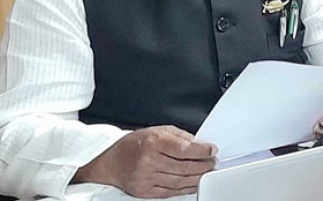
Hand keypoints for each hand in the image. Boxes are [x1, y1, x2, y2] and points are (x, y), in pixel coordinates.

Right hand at [73, 125, 217, 198]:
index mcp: (153, 142)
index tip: (212, 150)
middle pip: (184, 167)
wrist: (110, 163)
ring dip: (198, 177)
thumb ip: (179, 136)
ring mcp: (147, 178)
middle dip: (203, 165)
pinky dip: (186, 188)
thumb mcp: (156, 130)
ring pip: (180, 181)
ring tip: (207, 172)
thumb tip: (200, 144)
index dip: (201, 150)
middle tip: (213, 162)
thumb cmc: (133, 145)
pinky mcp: (146, 191)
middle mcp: (149, 161)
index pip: (183, 148)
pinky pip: (171, 192)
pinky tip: (194, 183)